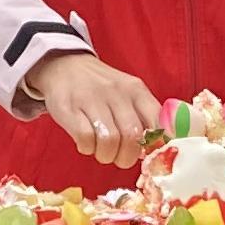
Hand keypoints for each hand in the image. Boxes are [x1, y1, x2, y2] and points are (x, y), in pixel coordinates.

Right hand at [25, 50, 165, 166]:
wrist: (65, 66)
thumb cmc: (101, 89)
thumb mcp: (128, 94)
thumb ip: (146, 117)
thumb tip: (159, 149)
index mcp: (136, 90)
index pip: (157, 122)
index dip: (155, 146)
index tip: (147, 155)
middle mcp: (117, 92)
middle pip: (133, 137)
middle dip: (127, 158)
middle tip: (119, 158)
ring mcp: (91, 99)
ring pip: (110, 140)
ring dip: (106, 155)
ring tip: (102, 152)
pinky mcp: (68, 108)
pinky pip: (85, 138)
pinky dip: (88, 148)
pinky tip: (86, 144)